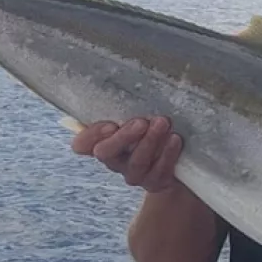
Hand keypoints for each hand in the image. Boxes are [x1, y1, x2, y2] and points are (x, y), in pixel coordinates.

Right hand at [70, 116, 184, 192]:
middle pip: (107, 153)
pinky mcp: (155, 182)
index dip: (91, 136)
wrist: (180, 162)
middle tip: (141, 122)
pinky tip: (174, 139)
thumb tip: (128, 79)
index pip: (82, 143)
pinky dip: (167, 154)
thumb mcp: (137, 116)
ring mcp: (134, 173)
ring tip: (163, 123)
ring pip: (137, 162)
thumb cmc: (151, 128)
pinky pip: (159, 171)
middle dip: (124, 137)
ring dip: (150, 141)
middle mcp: (114, 160)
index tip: (110, 125)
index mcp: (103, 141)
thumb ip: (127, 107)